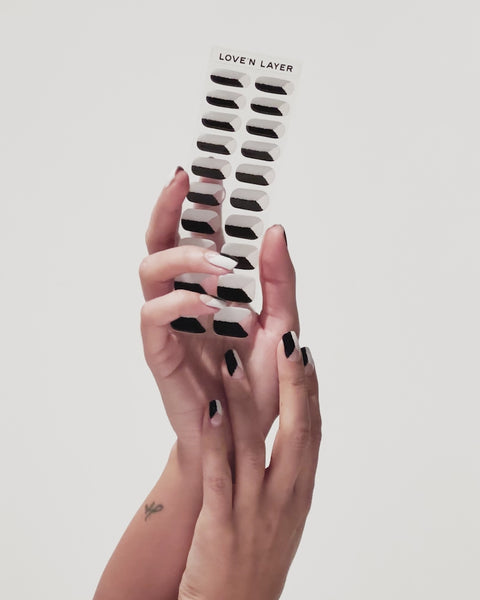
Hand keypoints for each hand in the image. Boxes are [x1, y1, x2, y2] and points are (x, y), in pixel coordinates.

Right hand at [139, 168, 298, 455]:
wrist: (244, 440)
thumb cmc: (256, 385)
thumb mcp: (281, 326)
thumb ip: (280, 281)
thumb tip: (276, 230)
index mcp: (211, 291)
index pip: (197, 238)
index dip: (200, 205)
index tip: (214, 176)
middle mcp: (184, 302)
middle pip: (160, 243)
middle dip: (168, 209)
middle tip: (186, 182)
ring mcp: (169, 326)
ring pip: (150, 271)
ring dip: (183, 257)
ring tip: (221, 262)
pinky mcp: (160, 354)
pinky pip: (153, 318)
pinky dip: (179, 303)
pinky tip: (209, 303)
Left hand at [178, 333, 320, 599]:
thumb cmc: (258, 561)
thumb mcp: (284, 515)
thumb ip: (287, 474)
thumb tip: (290, 434)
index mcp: (300, 492)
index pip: (311, 431)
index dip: (310, 389)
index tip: (304, 352)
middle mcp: (284, 497)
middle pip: (297, 431)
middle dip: (293, 384)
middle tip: (288, 340)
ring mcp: (255, 511)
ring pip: (254, 445)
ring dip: (246, 398)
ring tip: (236, 358)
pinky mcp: (223, 526)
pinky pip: (220, 475)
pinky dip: (216, 439)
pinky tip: (211, 408)